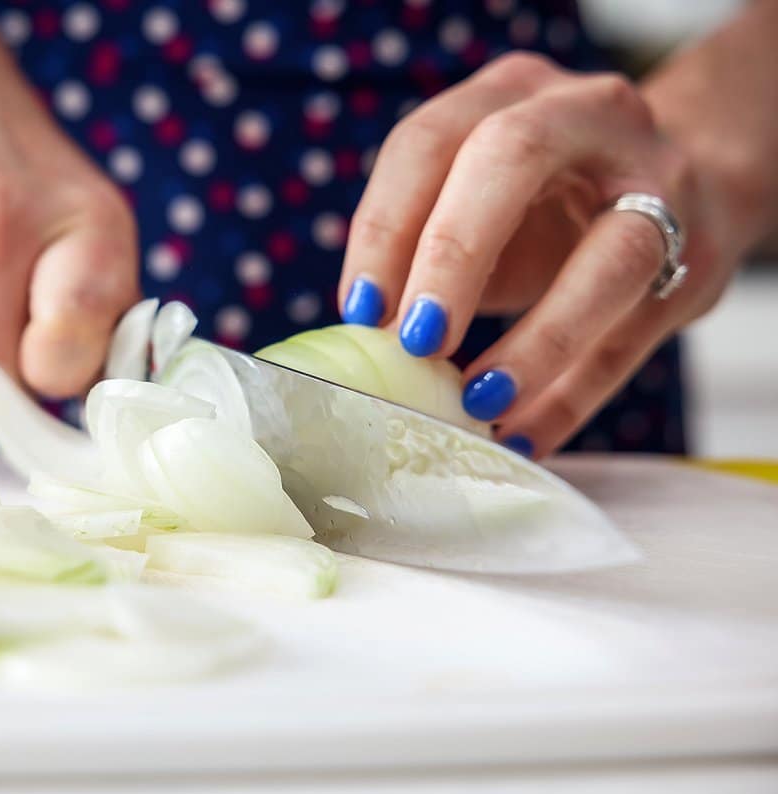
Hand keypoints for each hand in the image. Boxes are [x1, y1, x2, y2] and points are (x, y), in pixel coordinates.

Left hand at [339, 52, 734, 457]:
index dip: (387, 225)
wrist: (675, 191)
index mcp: (509, 95)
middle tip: (416, 342)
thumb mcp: (475, 200)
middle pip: (514, 158)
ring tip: (479, 404)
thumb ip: (422, 247)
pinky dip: (572, 396)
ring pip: (610, 257)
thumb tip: (364, 337)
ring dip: (539, 341)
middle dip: (454, 255)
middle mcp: (587, 114)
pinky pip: (633, 337)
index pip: (430, 140)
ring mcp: (658, 182)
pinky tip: (521, 435)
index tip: (361, 310)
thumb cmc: (542, 204)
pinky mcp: (696, 261)